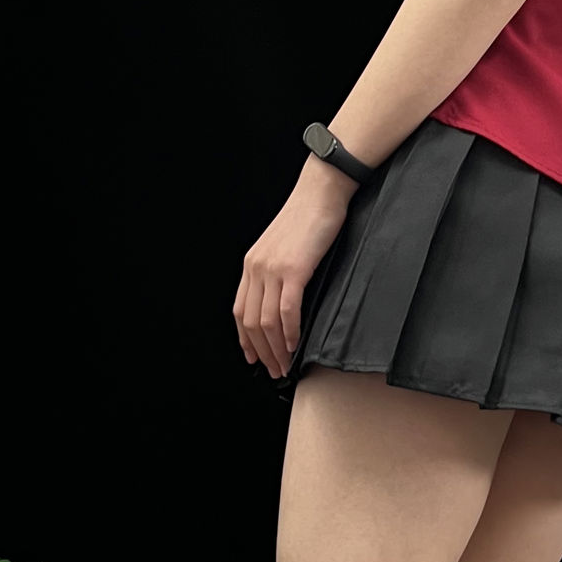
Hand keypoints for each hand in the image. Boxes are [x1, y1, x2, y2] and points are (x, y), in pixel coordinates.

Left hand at [234, 160, 352, 378]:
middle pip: (251, 321)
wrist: (321, 192)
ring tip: (286, 363)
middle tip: (274, 369)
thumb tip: (284, 302)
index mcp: (252, 264)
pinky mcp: (293, 269)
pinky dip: (290, 332)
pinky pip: (287, 310)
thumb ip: (278, 272)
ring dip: (276, 348)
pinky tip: (295, 343)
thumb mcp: (285, 247)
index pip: (240, 311)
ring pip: (267, 321)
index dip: (245, 339)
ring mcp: (273, 269)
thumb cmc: (309, 217)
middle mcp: (256, 268)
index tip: (254, 356)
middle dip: (262, 351)